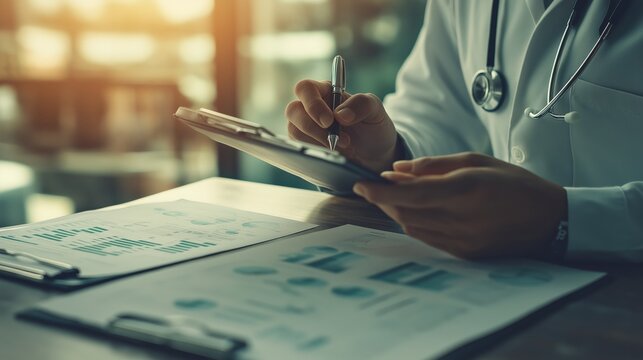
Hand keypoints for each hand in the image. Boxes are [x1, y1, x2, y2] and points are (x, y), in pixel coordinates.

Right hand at [286, 79, 400, 172]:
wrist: (375, 156)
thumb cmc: (373, 128)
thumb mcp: (376, 111)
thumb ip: (361, 104)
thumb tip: (340, 114)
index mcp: (325, 92)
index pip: (306, 89)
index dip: (312, 104)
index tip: (329, 121)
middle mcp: (311, 108)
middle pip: (293, 110)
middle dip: (312, 127)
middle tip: (335, 139)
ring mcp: (305, 128)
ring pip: (294, 130)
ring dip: (317, 142)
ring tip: (342, 147)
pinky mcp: (305, 146)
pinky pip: (298, 148)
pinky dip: (314, 152)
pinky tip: (332, 155)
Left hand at [353, 153, 567, 258]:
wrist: (551, 222)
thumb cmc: (515, 184)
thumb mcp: (477, 162)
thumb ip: (434, 166)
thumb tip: (397, 170)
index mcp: (466, 190)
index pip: (410, 194)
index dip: (380, 191)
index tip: (360, 184)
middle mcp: (462, 219)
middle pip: (406, 213)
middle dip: (383, 201)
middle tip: (372, 187)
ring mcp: (463, 241)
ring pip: (413, 227)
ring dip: (396, 213)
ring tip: (391, 197)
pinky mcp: (465, 254)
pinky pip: (428, 239)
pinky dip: (414, 224)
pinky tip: (415, 212)